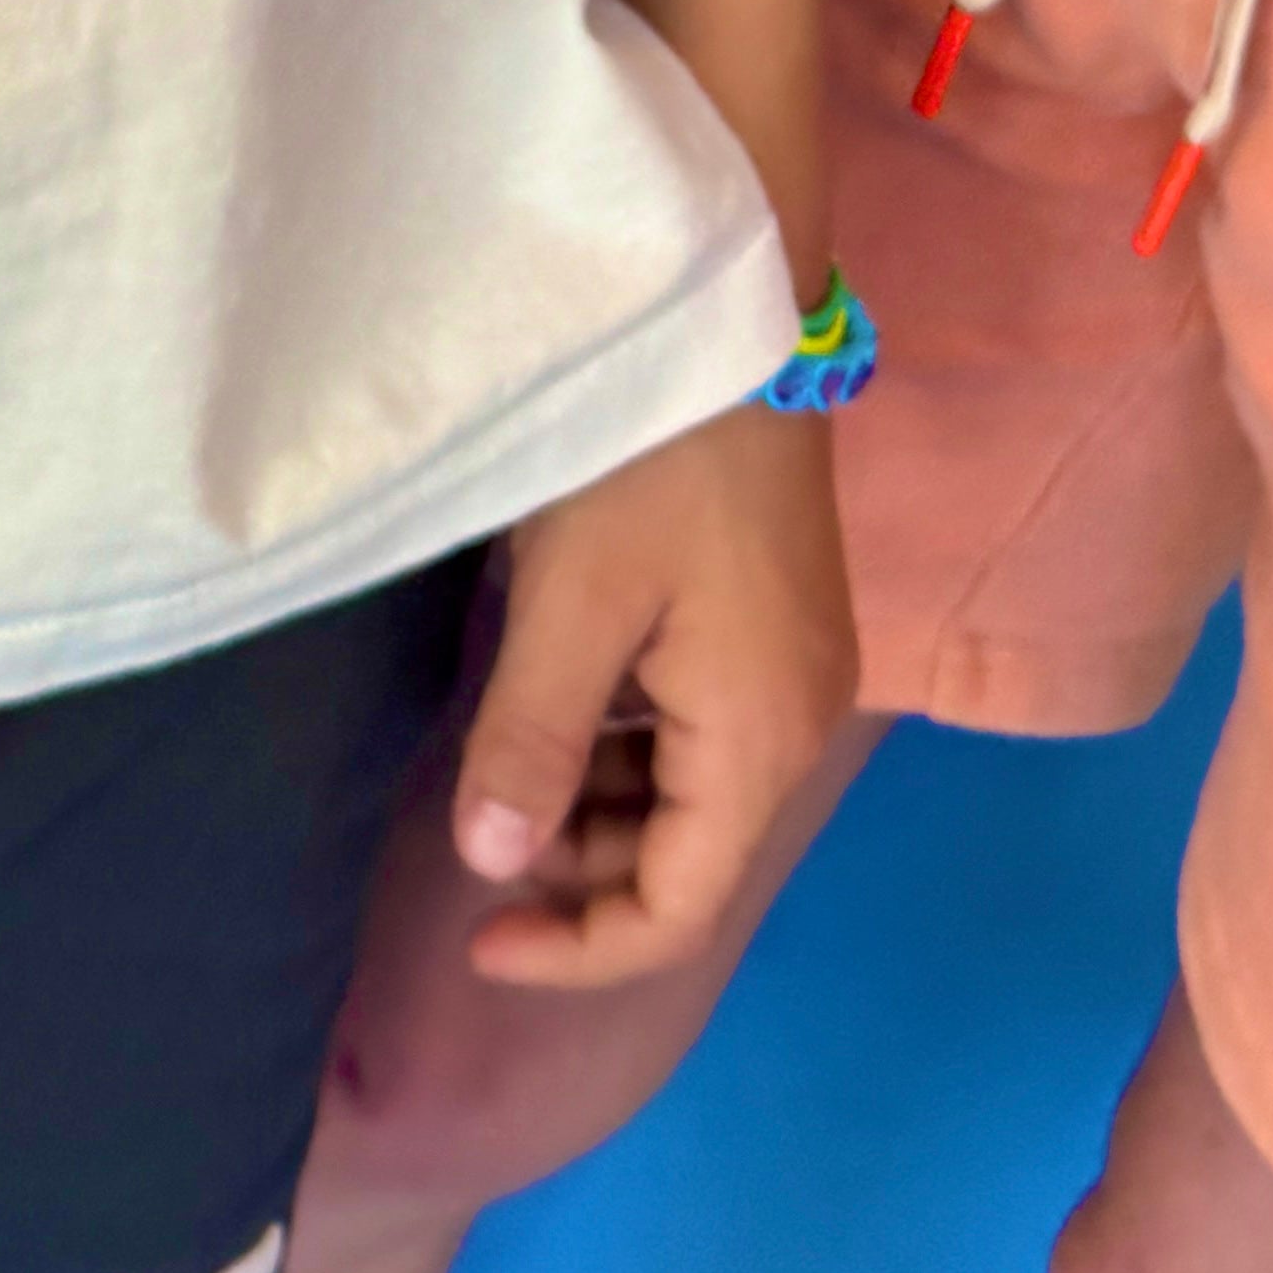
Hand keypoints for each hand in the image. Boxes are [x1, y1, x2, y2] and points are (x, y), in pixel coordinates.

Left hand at [449, 392, 857, 993]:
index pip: (676, 909)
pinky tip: (558, 705)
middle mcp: (796, 727)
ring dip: (597, 808)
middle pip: (688, 861)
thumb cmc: (651, 462)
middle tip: (477, 831)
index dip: (577, 948)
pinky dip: (625, 746)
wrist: (736, 324)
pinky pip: (697, 731)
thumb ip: (531, 741)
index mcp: (759, 744)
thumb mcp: (571, 602)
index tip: (476, 940)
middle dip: (580, 873)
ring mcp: (791, 675)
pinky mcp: (772, 629)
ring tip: (504, 769)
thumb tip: (487, 862)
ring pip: (688, 795)